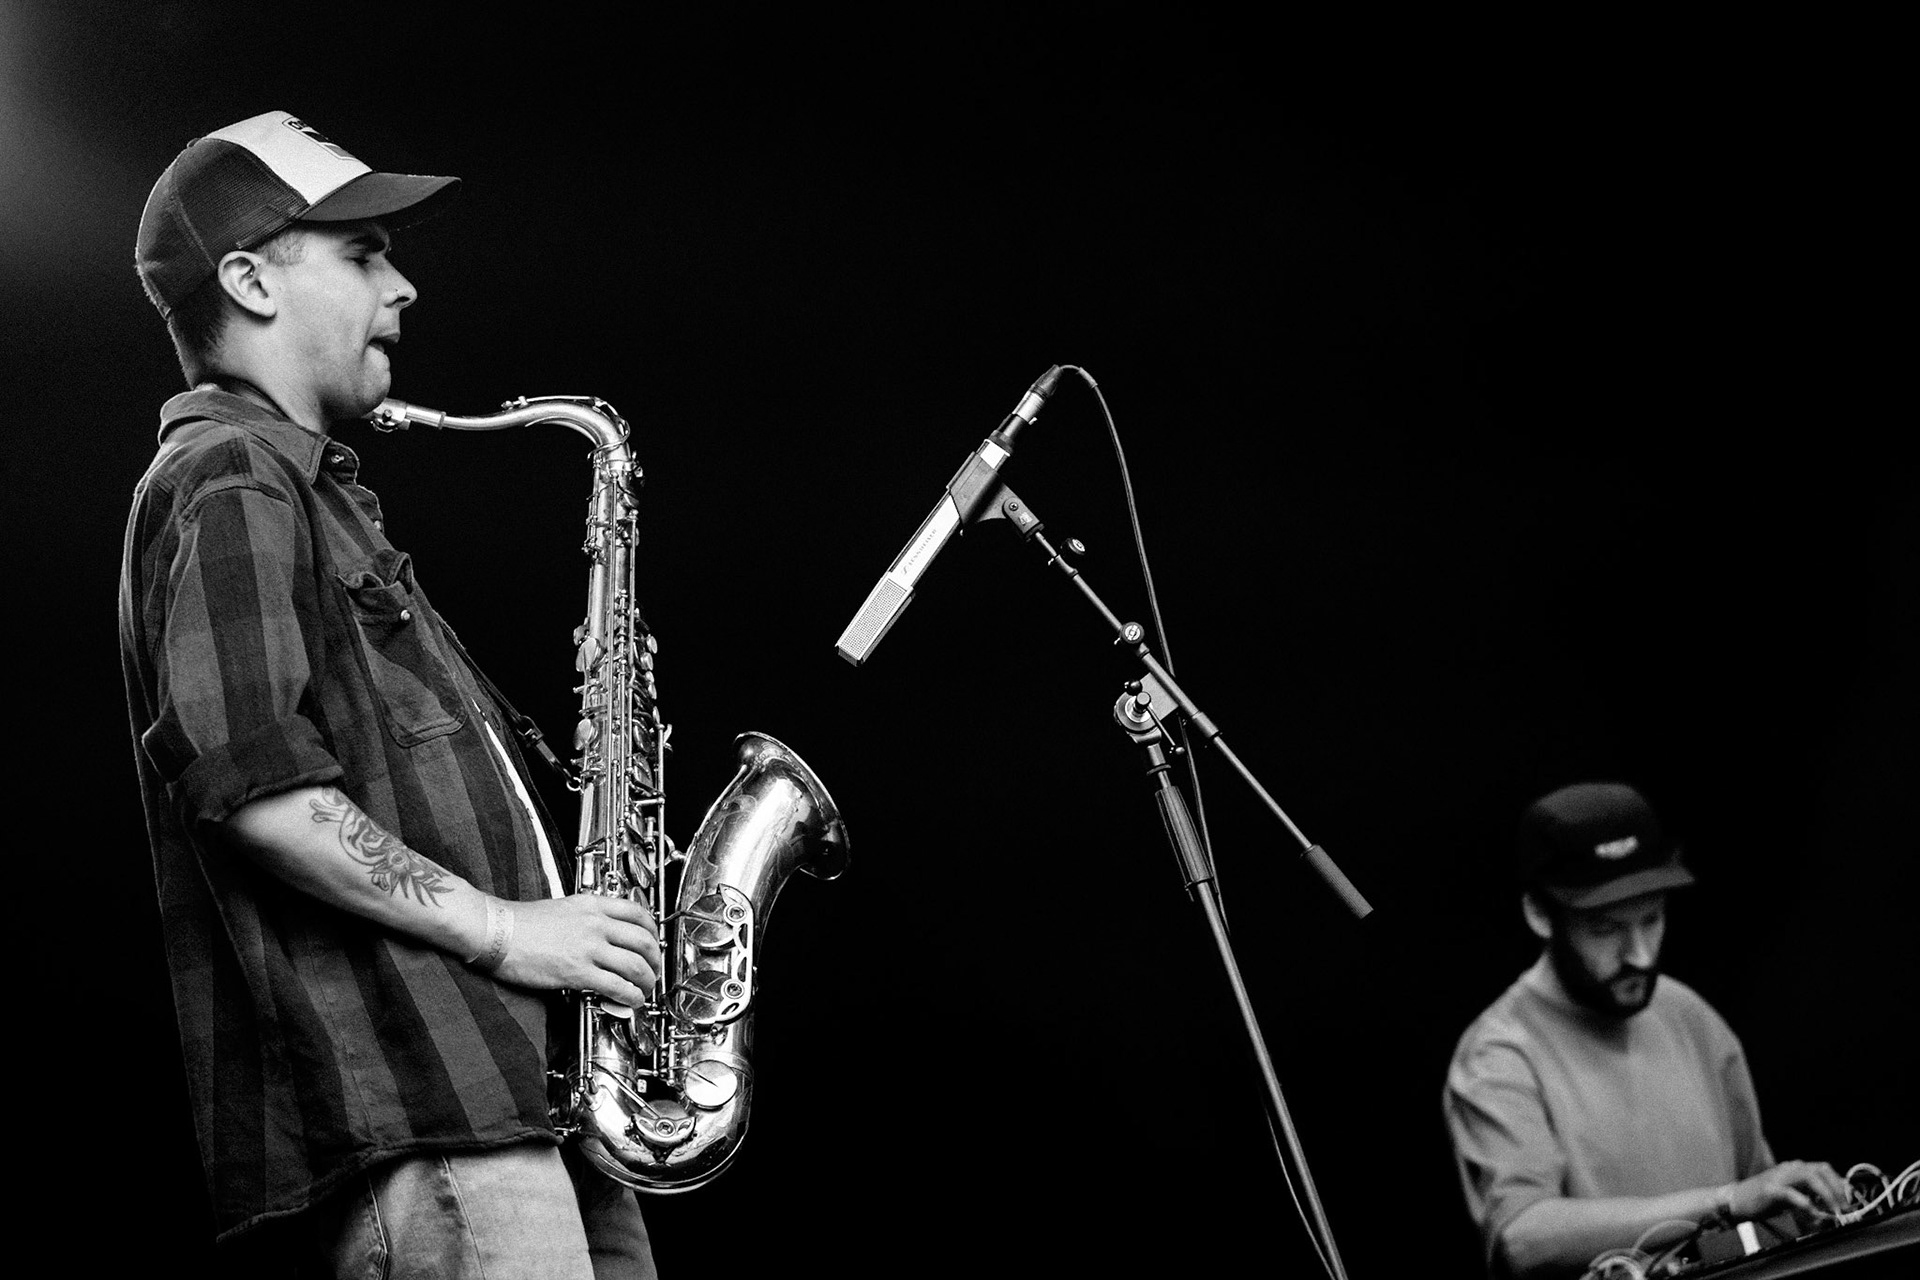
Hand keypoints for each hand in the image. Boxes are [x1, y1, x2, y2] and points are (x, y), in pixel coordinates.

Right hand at [492, 894, 662, 1005]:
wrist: (497, 932)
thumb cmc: (522, 923)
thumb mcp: (564, 907)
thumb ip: (588, 917)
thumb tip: (605, 934)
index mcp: (593, 905)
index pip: (639, 913)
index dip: (653, 931)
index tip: (654, 943)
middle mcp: (596, 924)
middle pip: (644, 941)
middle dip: (656, 960)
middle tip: (654, 971)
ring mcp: (588, 947)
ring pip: (635, 966)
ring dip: (647, 982)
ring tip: (645, 990)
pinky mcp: (578, 972)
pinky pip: (616, 986)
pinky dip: (630, 996)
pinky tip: (631, 1001)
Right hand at [1726, 1160, 1851, 1220]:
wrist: (1736, 1200)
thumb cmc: (1764, 1199)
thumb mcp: (1792, 1196)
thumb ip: (1810, 1196)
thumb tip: (1832, 1206)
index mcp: (1795, 1168)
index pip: (1824, 1169)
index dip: (1840, 1184)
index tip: (1850, 1201)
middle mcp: (1790, 1168)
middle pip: (1821, 1169)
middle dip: (1837, 1188)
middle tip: (1845, 1207)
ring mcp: (1779, 1176)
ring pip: (1810, 1177)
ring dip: (1827, 1194)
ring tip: (1834, 1210)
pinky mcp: (1770, 1189)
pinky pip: (1792, 1193)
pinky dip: (1805, 1202)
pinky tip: (1812, 1212)